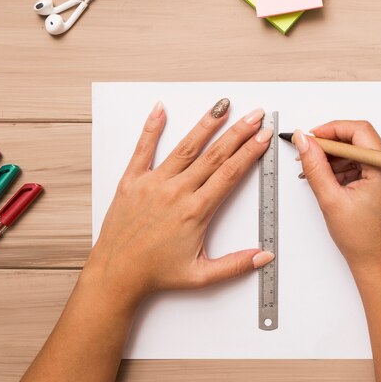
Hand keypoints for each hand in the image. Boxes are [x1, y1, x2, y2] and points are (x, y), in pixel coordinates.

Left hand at [83, 99, 274, 306]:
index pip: (230, 173)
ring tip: (222, 107)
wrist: (116, 274)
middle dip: (238, 132)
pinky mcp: (131, 181)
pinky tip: (161, 109)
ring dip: (206, 125)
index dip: (250, 152)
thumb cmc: (155, 273)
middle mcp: (176, 192)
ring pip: (186, 147)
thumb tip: (264, 257)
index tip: (263, 137)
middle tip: (255, 115)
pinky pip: (143, 149)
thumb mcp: (201, 275)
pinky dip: (152, 128)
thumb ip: (235, 265)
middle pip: (215, 155)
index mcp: (195, 211)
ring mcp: (153, 183)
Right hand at [293, 121, 380, 275]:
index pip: (359, 132)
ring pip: (362, 153)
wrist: (377, 264)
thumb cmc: (361, 240)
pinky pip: (368, 165)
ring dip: (338, 159)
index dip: (331, 130)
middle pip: (361, 141)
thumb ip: (315, 165)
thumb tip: (304, 140)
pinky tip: (331, 180)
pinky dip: (348, 169)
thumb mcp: (330, 199)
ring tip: (316, 172)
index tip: (311, 137)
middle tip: (309, 153)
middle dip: (332, 146)